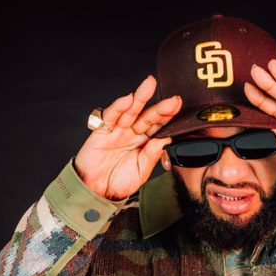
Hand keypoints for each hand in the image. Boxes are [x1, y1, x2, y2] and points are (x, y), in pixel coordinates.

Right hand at [75, 75, 182, 199]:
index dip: (168, 116)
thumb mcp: (141, 171)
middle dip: (160, 107)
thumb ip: (152, 155)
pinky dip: (118, 107)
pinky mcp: (102, 130)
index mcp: (145, 142)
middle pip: (148, 116)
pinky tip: (127, 99)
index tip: (178, 106)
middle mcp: (132, 133)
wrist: (97, 191)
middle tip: (173, 99)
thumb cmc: (119, 182)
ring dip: (140, 98)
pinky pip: (111, 116)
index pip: (159, 126)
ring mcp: (118, 130)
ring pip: (131, 111)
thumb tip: (166, 139)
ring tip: (150, 85)